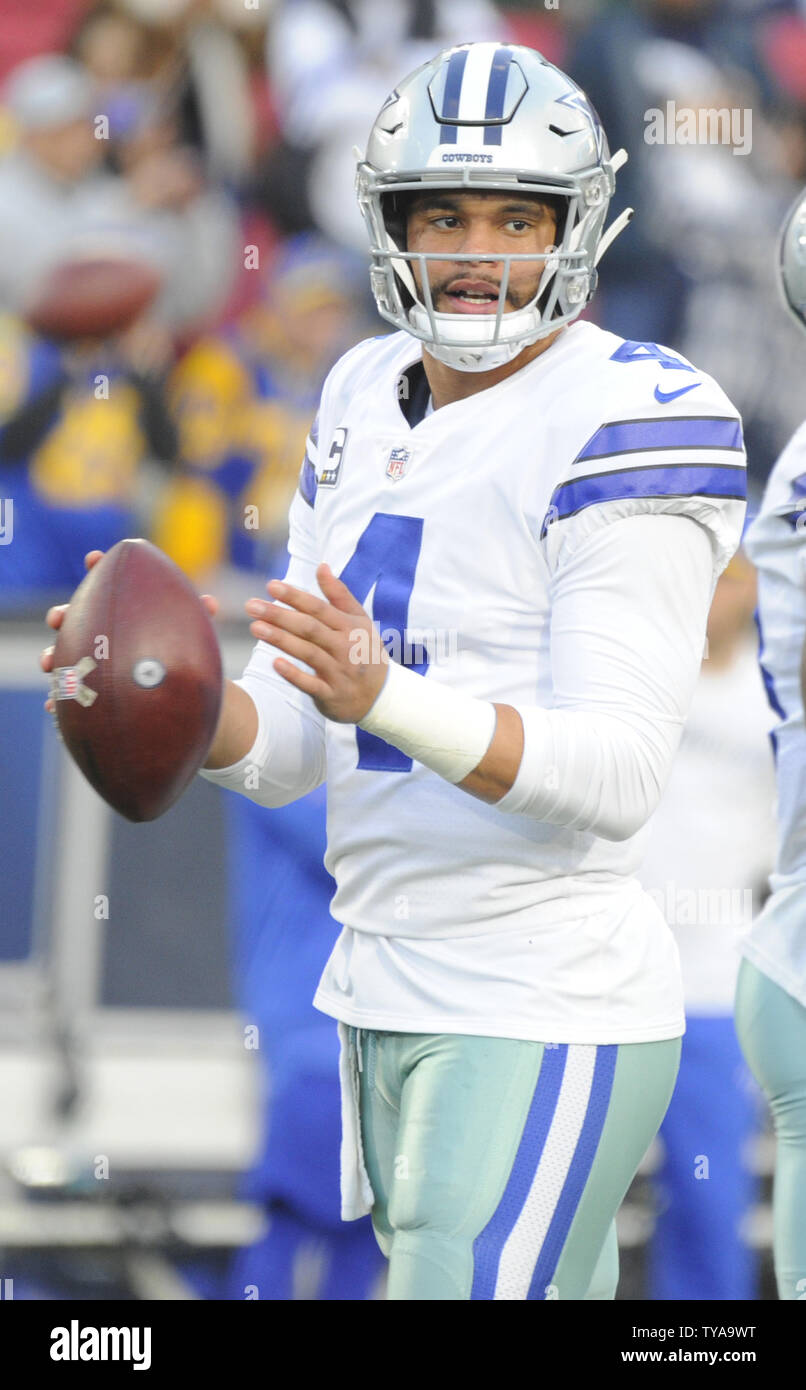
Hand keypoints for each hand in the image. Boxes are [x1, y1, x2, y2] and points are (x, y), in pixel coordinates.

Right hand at [41, 549, 218, 711]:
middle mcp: (97, 629)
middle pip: (72, 617)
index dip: (98, 568)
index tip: (94, 558)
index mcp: (120, 608)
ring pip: (61, 653)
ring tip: (48, 663)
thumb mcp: (184, 633)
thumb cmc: (172, 649)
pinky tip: (52, 706)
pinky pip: (66, 692)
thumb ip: (194, 617)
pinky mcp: (83, 686)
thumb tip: (211, 604)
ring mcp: (86, 657)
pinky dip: (58, 698)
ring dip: (52, 655)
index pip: (104, 582)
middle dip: (62, 614)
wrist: (166, 688)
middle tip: (57, 618)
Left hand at [245, 562, 387, 722]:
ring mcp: (338, 672)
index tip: (270, 585)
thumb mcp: (360, 621)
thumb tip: (321, 566)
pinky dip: (294, 674)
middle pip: (309, 628)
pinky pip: (311, 685)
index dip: (295, 597)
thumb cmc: (365, 652)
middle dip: (280, 616)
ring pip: (308, 653)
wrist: (383, 696)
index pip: (319, 608)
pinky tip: (275, 663)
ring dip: (281, 640)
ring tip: (255, 627)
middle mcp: (344, 648)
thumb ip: (339, 595)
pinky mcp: (331, 695)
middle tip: (251, 605)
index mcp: (350, 627)